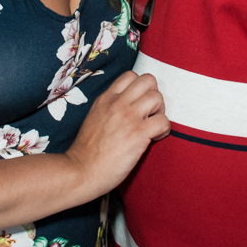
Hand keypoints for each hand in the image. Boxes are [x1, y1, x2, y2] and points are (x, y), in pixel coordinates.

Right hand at [65, 71, 169, 197]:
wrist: (81, 170)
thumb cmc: (87, 151)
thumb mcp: (94, 117)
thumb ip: (109, 107)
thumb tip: (127, 106)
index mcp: (106, 98)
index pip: (131, 76)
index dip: (140, 88)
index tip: (139, 104)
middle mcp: (117, 103)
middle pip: (148, 80)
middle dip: (153, 95)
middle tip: (149, 113)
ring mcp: (128, 116)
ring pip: (157, 97)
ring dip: (160, 111)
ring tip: (152, 126)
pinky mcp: (138, 133)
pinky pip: (163, 121)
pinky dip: (164, 129)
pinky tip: (155, 138)